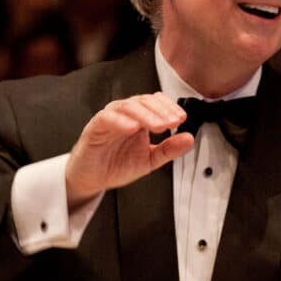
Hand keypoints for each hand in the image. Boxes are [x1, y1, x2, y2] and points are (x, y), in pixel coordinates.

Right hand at [65, 92, 194, 207]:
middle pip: (144, 101)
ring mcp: (110, 118)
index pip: (156, 103)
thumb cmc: (116, 164)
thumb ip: (169, 149)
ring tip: (158, 126)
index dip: (170, 107)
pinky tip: (133, 127)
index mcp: (140, 118)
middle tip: (173, 123)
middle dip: (161, 111)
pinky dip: (120, 121)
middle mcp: (125, 114)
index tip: (181, 119)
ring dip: (145, 114)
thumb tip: (189, 138)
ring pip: (128, 106)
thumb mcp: (149, 159)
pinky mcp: (95, 127)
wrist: (92, 179)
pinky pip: (106, 117)